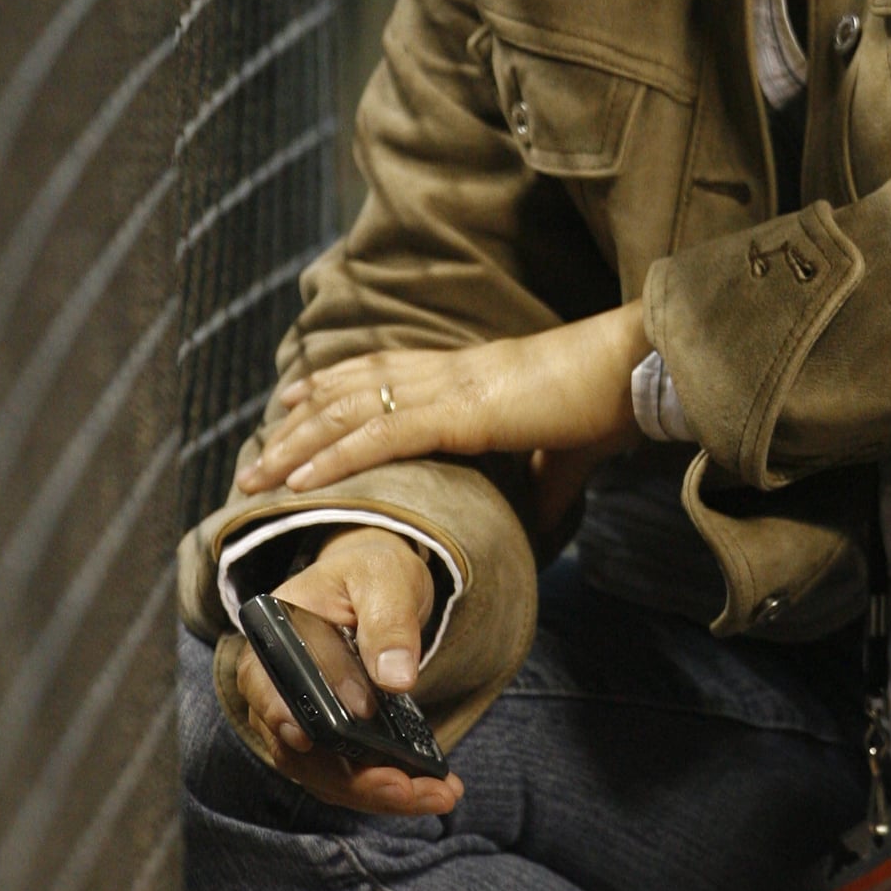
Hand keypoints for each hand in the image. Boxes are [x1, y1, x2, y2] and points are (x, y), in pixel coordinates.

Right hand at [233, 527, 463, 820]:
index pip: (273, 687)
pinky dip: (385, 788)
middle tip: (410, 789)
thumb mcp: (385, 581)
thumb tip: (395, 679)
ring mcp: (299, 720)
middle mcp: (275, 689)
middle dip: (354, 778)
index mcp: (273, 640)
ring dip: (376, 794)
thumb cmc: (372, 574)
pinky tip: (432, 791)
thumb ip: (389, 623)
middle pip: (296, 749)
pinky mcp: (328, 740)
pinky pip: (346, 775)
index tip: (343, 726)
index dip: (300, 716)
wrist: (377, 585)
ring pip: (322, 773)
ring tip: (437, 796)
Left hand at [238, 304, 651, 523]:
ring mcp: (448, 390)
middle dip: (297, 424)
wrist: (634, 370)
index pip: (383, 370)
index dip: (333, 383)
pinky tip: (302, 477)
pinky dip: (336, 456)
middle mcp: (446, 373)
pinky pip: (382, 435)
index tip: (293, 400)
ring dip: (298, 445)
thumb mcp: (565, 451)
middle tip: (256, 455)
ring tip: (258, 476)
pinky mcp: (461, 413)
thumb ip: (545, 483)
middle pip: (350, 391)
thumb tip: (545, 521)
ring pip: (351, 412)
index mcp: (467, 374)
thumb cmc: (606, 402)